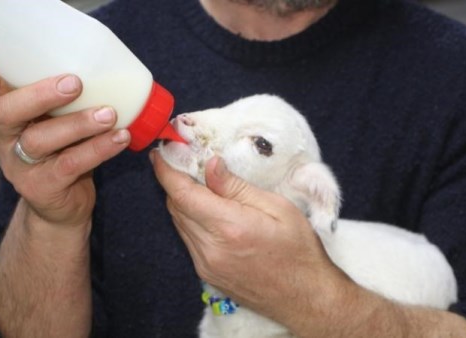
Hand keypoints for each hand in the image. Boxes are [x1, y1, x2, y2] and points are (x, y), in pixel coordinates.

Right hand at [0, 50, 129, 227]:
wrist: (64, 207)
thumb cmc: (64, 152)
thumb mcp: (58, 123)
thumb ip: (67, 101)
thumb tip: (108, 70)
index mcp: (8, 116)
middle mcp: (6, 138)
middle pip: (9, 111)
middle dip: (41, 95)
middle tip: (75, 82)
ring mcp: (20, 166)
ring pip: (42, 139)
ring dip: (79, 124)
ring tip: (109, 114)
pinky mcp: (42, 188)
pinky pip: (71, 164)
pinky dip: (99, 149)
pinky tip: (120, 138)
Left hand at [151, 152, 349, 327]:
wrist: (304, 297)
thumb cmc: (299, 250)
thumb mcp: (278, 208)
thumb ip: (238, 187)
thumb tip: (211, 164)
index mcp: (229, 227)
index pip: (182, 195)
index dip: (167, 171)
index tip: (160, 153)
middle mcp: (210, 249)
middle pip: (176, 207)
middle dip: (175, 182)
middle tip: (184, 162)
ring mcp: (206, 265)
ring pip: (179, 223)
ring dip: (182, 201)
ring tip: (198, 184)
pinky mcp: (207, 274)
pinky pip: (188, 240)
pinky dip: (191, 220)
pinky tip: (207, 211)